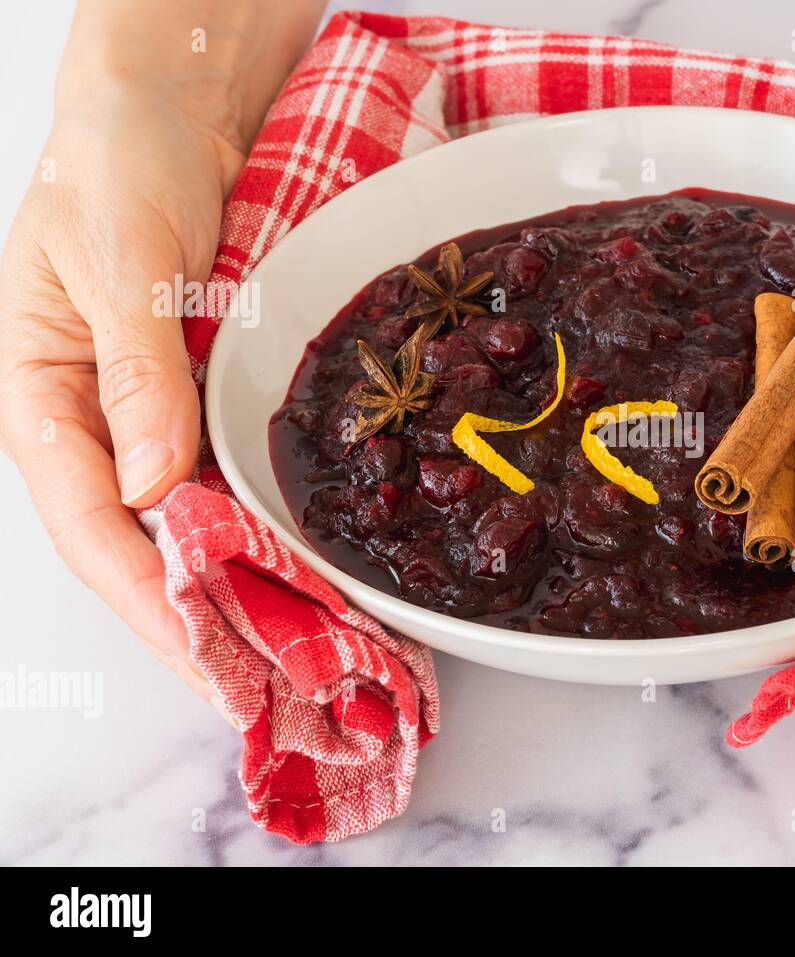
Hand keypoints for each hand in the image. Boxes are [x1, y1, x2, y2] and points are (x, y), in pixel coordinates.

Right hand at [0, 2, 321, 703]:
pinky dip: (269, 522)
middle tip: (273, 685)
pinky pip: (234, 476)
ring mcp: (154, 415)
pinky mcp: (205, 398)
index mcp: (44, 400)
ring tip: (305, 649)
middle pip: (147, 546)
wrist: (169, 106)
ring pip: (195, 523)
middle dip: (206, 619)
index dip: (150, 603)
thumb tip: (154, 482)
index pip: (94, 527)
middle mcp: (99, 423)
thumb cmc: (115, 161)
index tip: (210, 660)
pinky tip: (311, 561)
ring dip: (246, 584)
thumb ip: (135, 370)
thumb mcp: (115, 259)